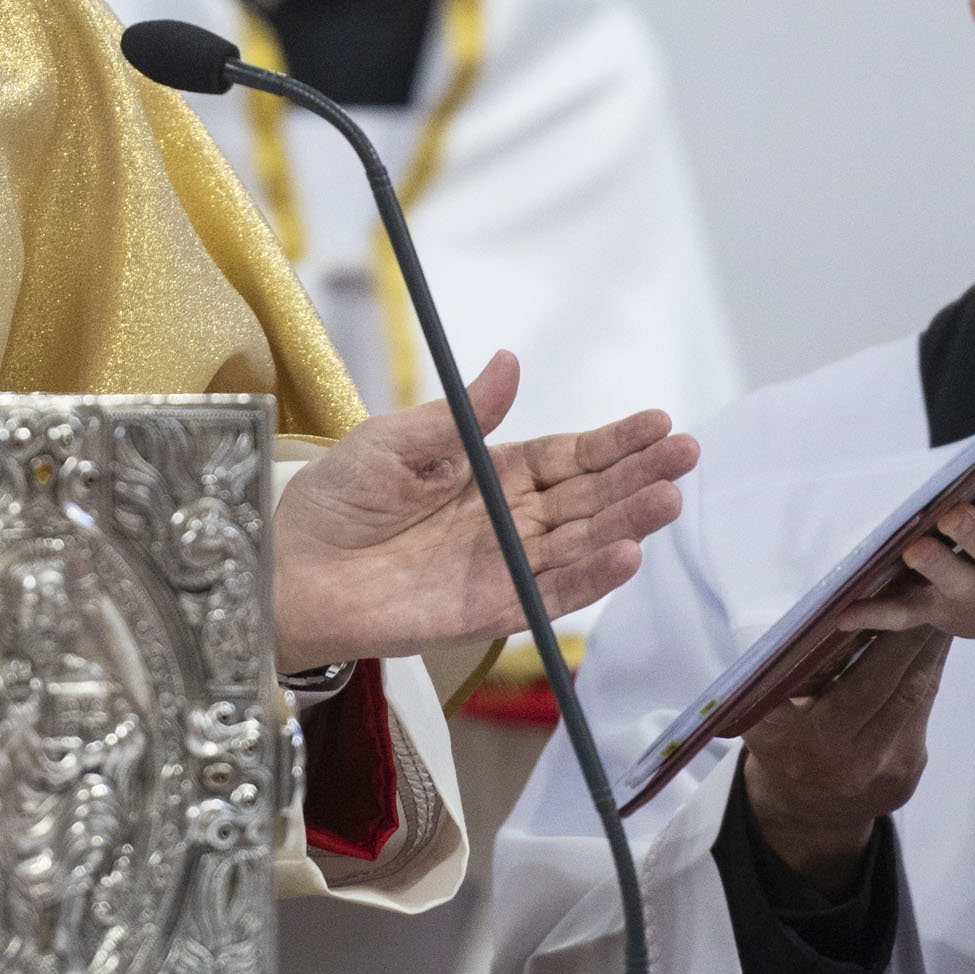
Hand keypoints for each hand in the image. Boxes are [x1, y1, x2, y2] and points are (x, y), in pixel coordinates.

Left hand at [270, 350, 696, 672]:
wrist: (288, 568)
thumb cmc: (335, 500)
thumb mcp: (397, 440)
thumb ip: (463, 416)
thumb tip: (511, 361)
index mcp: (490, 474)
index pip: (567, 456)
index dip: (613, 441)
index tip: (659, 422)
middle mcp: (508, 522)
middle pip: (587, 498)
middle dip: (638, 475)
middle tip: (686, 451)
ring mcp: (503, 567)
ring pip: (580, 544)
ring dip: (627, 523)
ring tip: (669, 498)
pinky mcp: (488, 611)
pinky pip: (548, 595)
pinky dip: (588, 578)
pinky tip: (627, 554)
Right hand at [739, 627, 950, 891]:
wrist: (808, 811)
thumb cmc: (781, 743)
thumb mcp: (762, 716)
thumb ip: (781, 681)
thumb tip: (822, 623)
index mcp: (805, 740)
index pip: (853, 685)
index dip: (882, 645)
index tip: (894, 604)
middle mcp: (850, 759)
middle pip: (893, 686)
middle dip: (914, 636)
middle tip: (928, 591)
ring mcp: (886, 769)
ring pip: (916, 696)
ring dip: (930, 650)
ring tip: (937, 608)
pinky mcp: (909, 772)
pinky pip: (921, 713)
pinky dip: (928, 674)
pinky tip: (933, 646)